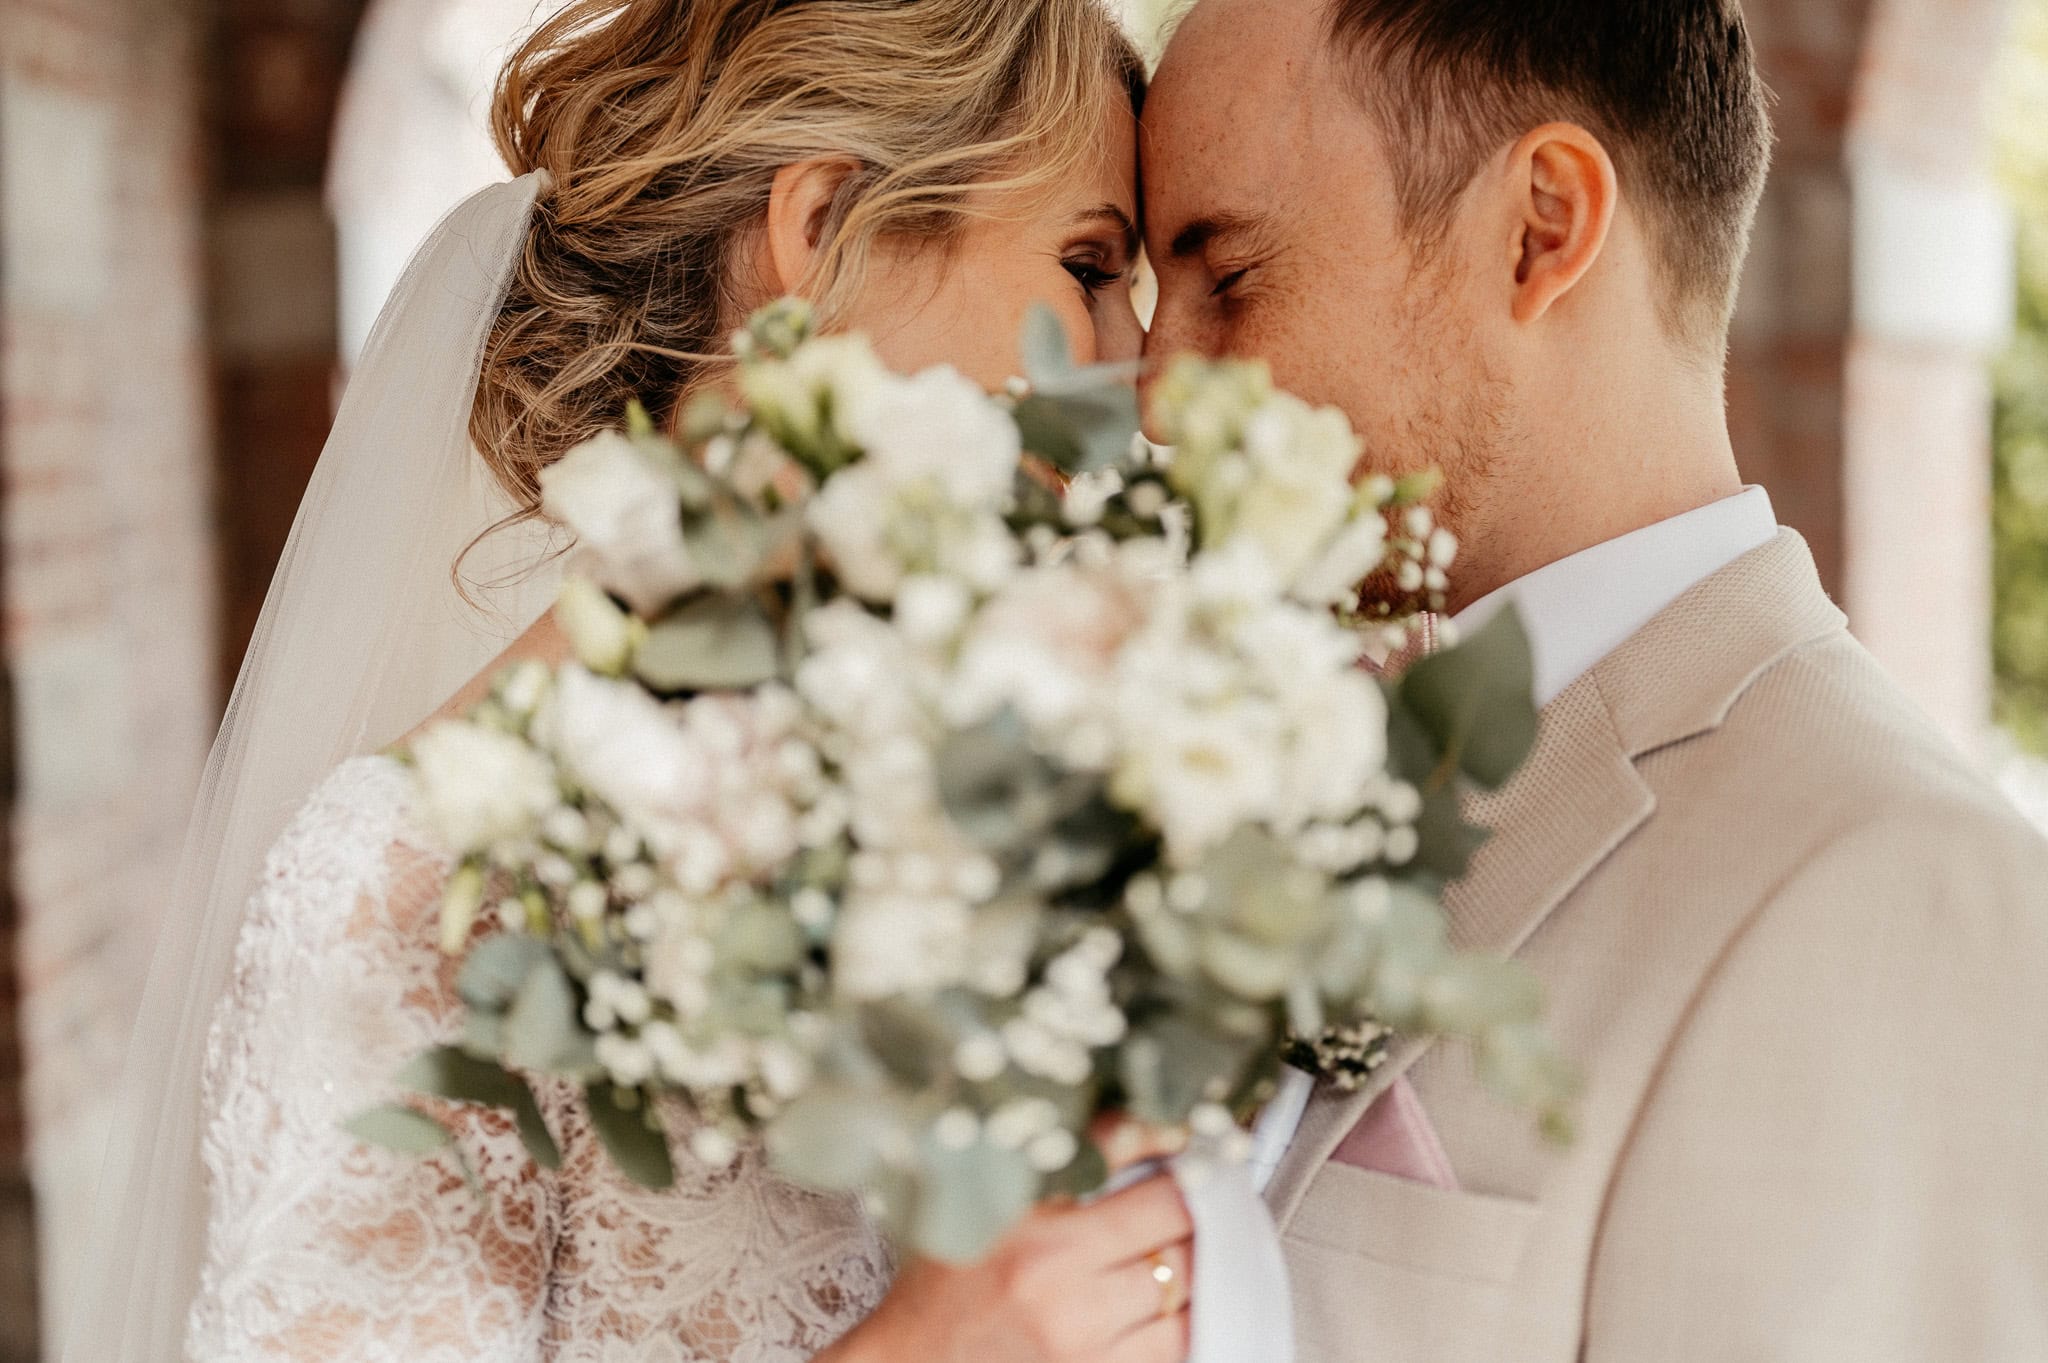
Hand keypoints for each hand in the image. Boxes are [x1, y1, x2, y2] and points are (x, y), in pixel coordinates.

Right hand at [823, 1119, 1192, 1362]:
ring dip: (1187, 1264)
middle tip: (1173, 1200)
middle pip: (1177, 1233)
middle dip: (1184, 1212)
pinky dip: (1178, 1316)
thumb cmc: (946, 1279)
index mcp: (1036, 1234)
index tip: (1182, 1152)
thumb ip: (1065, 1161)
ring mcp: (1085, 1346)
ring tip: (1163, 1249)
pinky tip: (1156, 1299)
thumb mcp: (990, 1203)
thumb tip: (1151, 1128)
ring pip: (1185, 1290)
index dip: (1178, 1164)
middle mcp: (1063, 1292)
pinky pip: (1176, 1344)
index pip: (1147, 1183)